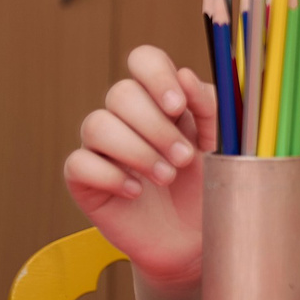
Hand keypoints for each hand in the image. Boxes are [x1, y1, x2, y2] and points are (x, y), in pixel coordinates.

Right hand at [62, 45, 210, 288]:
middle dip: (156, 127)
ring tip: (167, 177)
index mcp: (161, 98)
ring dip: (137, 151)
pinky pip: (79, 163)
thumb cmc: (209, 184)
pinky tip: (136, 192)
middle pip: (121, 93)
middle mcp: (126, 116)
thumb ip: (209, 107)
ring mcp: (101, 146)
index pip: (144, 60)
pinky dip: (111, 176)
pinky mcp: (83, 178)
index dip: (156, 75)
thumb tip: (185, 75)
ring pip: (96, 124)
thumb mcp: (221, 142)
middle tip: (184, 157)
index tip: (177, 106)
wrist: (195, 238)